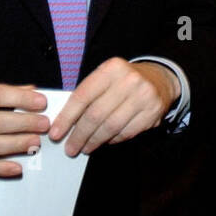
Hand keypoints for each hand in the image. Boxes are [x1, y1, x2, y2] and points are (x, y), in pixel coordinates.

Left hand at [50, 58, 177, 155]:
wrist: (159, 79)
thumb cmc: (124, 80)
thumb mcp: (106, 77)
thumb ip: (88, 94)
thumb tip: (64, 121)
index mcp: (111, 68)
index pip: (83, 96)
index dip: (67, 117)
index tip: (56, 132)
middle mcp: (129, 81)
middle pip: (96, 115)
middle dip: (79, 135)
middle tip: (70, 147)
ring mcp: (143, 97)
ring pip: (111, 127)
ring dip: (94, 141)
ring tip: (84, 147)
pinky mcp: (153, 112)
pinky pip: (126, 132)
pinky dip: (112, 140)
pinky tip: (104, 141)